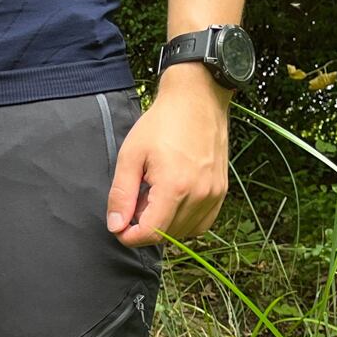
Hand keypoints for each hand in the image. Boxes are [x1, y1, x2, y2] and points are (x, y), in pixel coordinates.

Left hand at [106, 63, 231, 247]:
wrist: (198, 99)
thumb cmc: (162, 123)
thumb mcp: (131, 155)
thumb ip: (122, 194)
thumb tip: (116, 226)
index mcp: (175, 187)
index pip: (151, 234)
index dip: (130, 237)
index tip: (119, 227)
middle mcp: (199, 195)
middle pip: (167, 235)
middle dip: (145, 226)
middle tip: (136, 199)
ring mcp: (214, 194)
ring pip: (184, 232)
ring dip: (164, 223)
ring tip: (154, 194)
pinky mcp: (221, 191)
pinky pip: (201, 223)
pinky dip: (184, 221)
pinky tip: (172, 201)